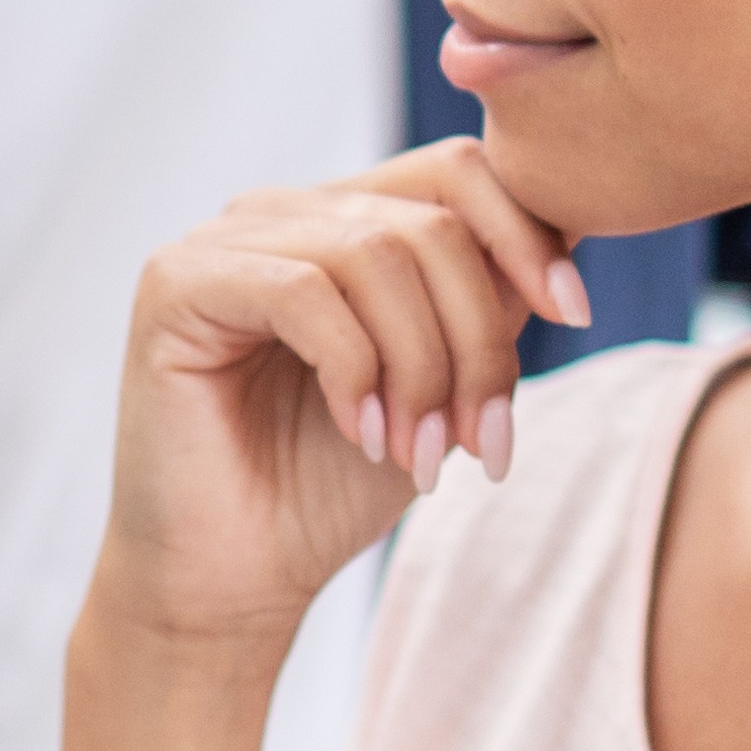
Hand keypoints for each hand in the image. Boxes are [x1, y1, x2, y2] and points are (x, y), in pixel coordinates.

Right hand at [85, 144, 585, 655]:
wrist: (236, 579)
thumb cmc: (332, 487)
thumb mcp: (442, 382)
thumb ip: (486, 301)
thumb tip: (574, 225)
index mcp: (340, 219)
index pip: (454, 170)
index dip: (527, 233)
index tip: (573, 315)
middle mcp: (280, 214)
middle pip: (427, 222)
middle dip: (476, 338)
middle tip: (481, 440)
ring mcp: (221, 242)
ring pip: (375, 253)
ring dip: (422, 368)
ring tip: (420, 454)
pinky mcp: (176, 283)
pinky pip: (305, 291)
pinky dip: (354, 370)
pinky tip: (360, 435)